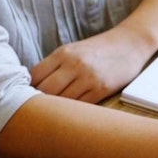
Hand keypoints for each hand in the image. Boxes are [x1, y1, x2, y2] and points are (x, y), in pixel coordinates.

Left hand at [30, 26, 152, 102]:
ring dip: (57, 109)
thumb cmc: (99, 49)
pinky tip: (73, 113)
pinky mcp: (102, 89)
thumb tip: (34, 87)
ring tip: (55, 114)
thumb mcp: (74, 51)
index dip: (27, 89)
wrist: (130, 43)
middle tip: (40, 110)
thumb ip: (55, 66)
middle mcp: (74, 64)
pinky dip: (75, 111)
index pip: (34, 76)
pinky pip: (81, 106)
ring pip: (62, 101)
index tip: (29, 97)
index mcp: (63, 53)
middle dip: (40, 102)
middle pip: (45, 91)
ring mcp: (89, 77)